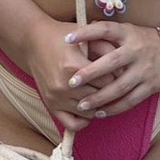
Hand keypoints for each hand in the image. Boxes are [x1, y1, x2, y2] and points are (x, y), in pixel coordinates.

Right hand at [19, 17, 110, 132]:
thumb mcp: (85, 36)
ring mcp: (56, 98)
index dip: (115, 75)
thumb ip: (106, 48)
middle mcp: (64, 85)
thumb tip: (124, 68)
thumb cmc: (62, 36)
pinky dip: (83, 121)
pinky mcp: (51, 105)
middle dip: (109, 91)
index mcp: (73, 66)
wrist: (35, 41)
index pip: (107, 81)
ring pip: (89, 112)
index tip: (118, 72)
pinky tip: (88, 109)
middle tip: (115, 85)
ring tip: (102, 95)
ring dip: (98, 105)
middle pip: (99, 97)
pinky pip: (72, 124)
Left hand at [61, 20, 159, 117]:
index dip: (86, 33)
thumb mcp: (128, 29)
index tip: (67, 38)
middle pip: (111, 63)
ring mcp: (143, 70)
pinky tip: (100, 113)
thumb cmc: (144, 39)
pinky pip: (130, 101)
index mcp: (128, 33)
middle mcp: (135, 51)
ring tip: (82, 105)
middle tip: (71, 82)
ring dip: (99, 98)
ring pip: (119, 87)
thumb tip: (83, 27)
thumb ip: (107, 32)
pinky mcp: (149, 86)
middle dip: (90, 73)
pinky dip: (114, 108)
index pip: (105, 29)